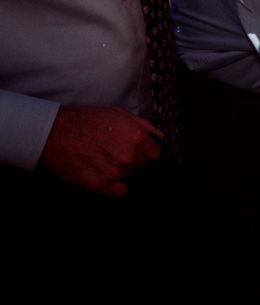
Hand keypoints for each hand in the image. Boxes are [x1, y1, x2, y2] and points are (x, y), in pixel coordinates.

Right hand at [39, 106, 161, 195]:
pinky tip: (101, 173)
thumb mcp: (119, 113)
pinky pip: (119, 191)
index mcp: (136, 138)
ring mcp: (115, 172)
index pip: (155, 155)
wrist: (55, 132)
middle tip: (114, 153)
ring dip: (120, 171)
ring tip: (102, 160)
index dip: (146, 153)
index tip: (137, 152)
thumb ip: (143, 125)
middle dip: (133, 161)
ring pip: (129, 177)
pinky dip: (113, 185)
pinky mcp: (100, 184)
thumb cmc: (86, 121)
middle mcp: (129, 156)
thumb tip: (158, 137)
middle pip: (142, 166)